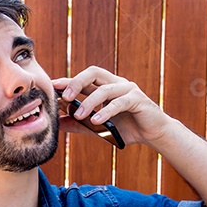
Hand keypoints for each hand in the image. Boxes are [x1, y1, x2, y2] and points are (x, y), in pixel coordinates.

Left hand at [53, 66, 173, 146]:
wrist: (153, 134)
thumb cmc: (126, 128)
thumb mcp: (98, 127)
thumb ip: (78, 124)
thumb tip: (57, 124)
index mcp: (105, 86)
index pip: (84, 78)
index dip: (68, 81)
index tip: (52, 87)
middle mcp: (116, 83)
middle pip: (93, 73)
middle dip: (77, 82)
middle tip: (65, 97)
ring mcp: (128, 89)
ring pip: (105, 89)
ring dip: (89, 102)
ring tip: (79, 115)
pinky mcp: (138, 99)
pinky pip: (119, 102)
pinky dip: (106, 111)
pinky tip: (96, 121)